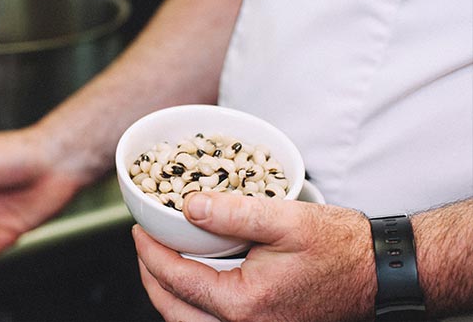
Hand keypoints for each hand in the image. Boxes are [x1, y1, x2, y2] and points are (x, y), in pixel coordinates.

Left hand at [132, 192, 377, 321]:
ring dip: (167, 294)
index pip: (175, 279)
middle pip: (173, 311)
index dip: (148, 252)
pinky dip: (190, 304)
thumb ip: (233, 213)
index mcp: (244, 303)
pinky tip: (194, 279)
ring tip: (160, 261)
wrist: (378, 273)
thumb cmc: (339, 246)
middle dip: (149, 277)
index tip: (138, 229)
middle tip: (142, 246)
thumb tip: (188, 207)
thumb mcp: (285, 219)